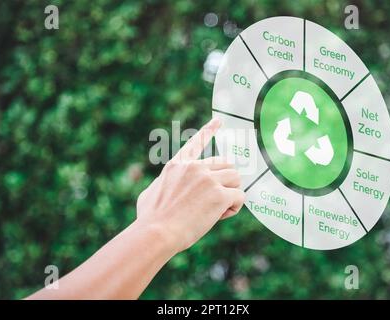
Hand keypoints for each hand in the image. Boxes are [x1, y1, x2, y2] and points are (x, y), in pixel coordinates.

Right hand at [136, 118, 244, 252]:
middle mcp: (194, 167)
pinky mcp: (219, 194)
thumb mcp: (150, 193)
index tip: (219, 120)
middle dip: (225, 182)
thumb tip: (164, 188)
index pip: (196, 142)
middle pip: (225, 165)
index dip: (209, 130)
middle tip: (215, 201)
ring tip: (217, 209)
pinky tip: (219, 216)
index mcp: (177, 165)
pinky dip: (233, 208)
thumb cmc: (149, 219)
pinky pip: (239, 197)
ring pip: (235, 178)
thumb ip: (164, 184)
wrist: (155, 232)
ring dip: (231, 193)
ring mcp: (208, 179)